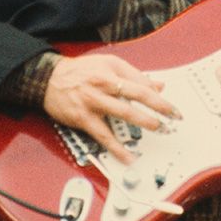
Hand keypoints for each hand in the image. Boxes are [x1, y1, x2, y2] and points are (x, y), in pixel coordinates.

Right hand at [42, 54, 179, 162]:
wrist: (48, 79)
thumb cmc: (80, 71)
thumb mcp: (108, 64)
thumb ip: (134, 75)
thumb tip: (158, 85)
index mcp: (112, 72)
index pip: (141, 84)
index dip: (159, 96)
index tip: (172, 108)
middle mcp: (104, 85)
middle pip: (137, 96)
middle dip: (158, 108)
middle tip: (172, 118)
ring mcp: (94, 102)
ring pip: (123, 113)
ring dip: (143, 122)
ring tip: (157, 128)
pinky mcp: (83, 118)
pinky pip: (103, 135)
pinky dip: (117, 147)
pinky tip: (128, 156)